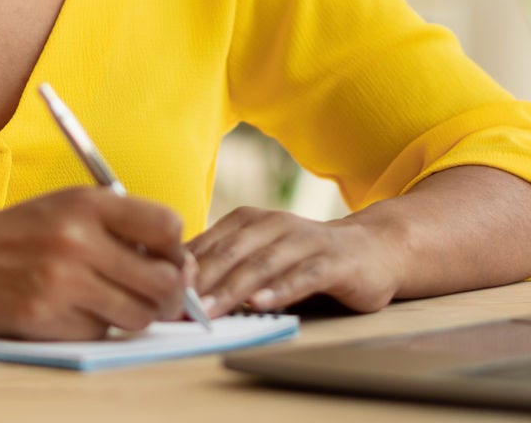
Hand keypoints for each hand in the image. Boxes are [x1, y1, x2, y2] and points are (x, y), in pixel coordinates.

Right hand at [0, 187, 192, 339]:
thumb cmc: (12, 236)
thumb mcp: (63, 208)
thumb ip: (117, 226)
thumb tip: (178, 263)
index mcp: (86, 202)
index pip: (166, 225)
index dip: (174, 248)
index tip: (167, 258)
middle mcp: (78, 238)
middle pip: (163, 280)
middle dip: (169, 294)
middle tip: (157, 295)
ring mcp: (62, 281)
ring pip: (138, 314)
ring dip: (134, 315)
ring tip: (113, 303)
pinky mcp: (46, 318)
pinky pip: (100, 332)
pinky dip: (94, 326)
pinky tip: (71, 310)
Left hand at [189, 206, 401, 315]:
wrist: (372, 249)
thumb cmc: (305, 256)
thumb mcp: (260, 253)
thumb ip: (225, 263)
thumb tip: (174, 284)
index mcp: (250, 220)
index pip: (209, 244)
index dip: (183, 270)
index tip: (158, 292)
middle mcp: (275, 224)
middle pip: (231, 254)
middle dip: (202, 282)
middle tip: (177, 307)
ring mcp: (305, 241)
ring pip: (263, 265)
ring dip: (234, 288)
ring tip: (210, 310)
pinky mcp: (334, 262)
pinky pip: (304, 276)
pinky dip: (282, 289)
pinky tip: (263, 303)